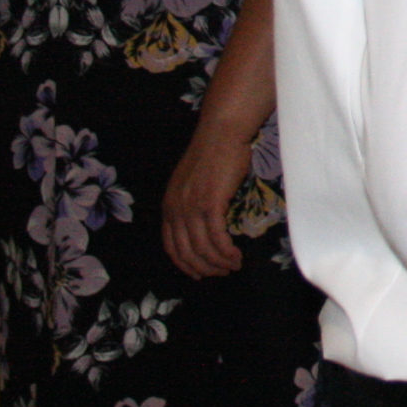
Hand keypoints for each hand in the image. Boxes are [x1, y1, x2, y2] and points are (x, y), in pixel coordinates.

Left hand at [161, 128, 252, 279]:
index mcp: (169, 206)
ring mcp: (191, 208)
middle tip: (222, 273)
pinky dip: (226, 251)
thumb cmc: (213, 153)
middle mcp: (176, 210)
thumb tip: (203, 225)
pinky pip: (217, 238)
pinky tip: (236, 255)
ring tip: (233, 266)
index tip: (200, 273)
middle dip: (204, 268)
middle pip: (186, 252)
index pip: (171, 246)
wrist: (221, 133)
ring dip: (219, 262)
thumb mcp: (192, 182)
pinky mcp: (210, 204)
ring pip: (202, 248)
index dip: (185, 264)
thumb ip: (192, 203)